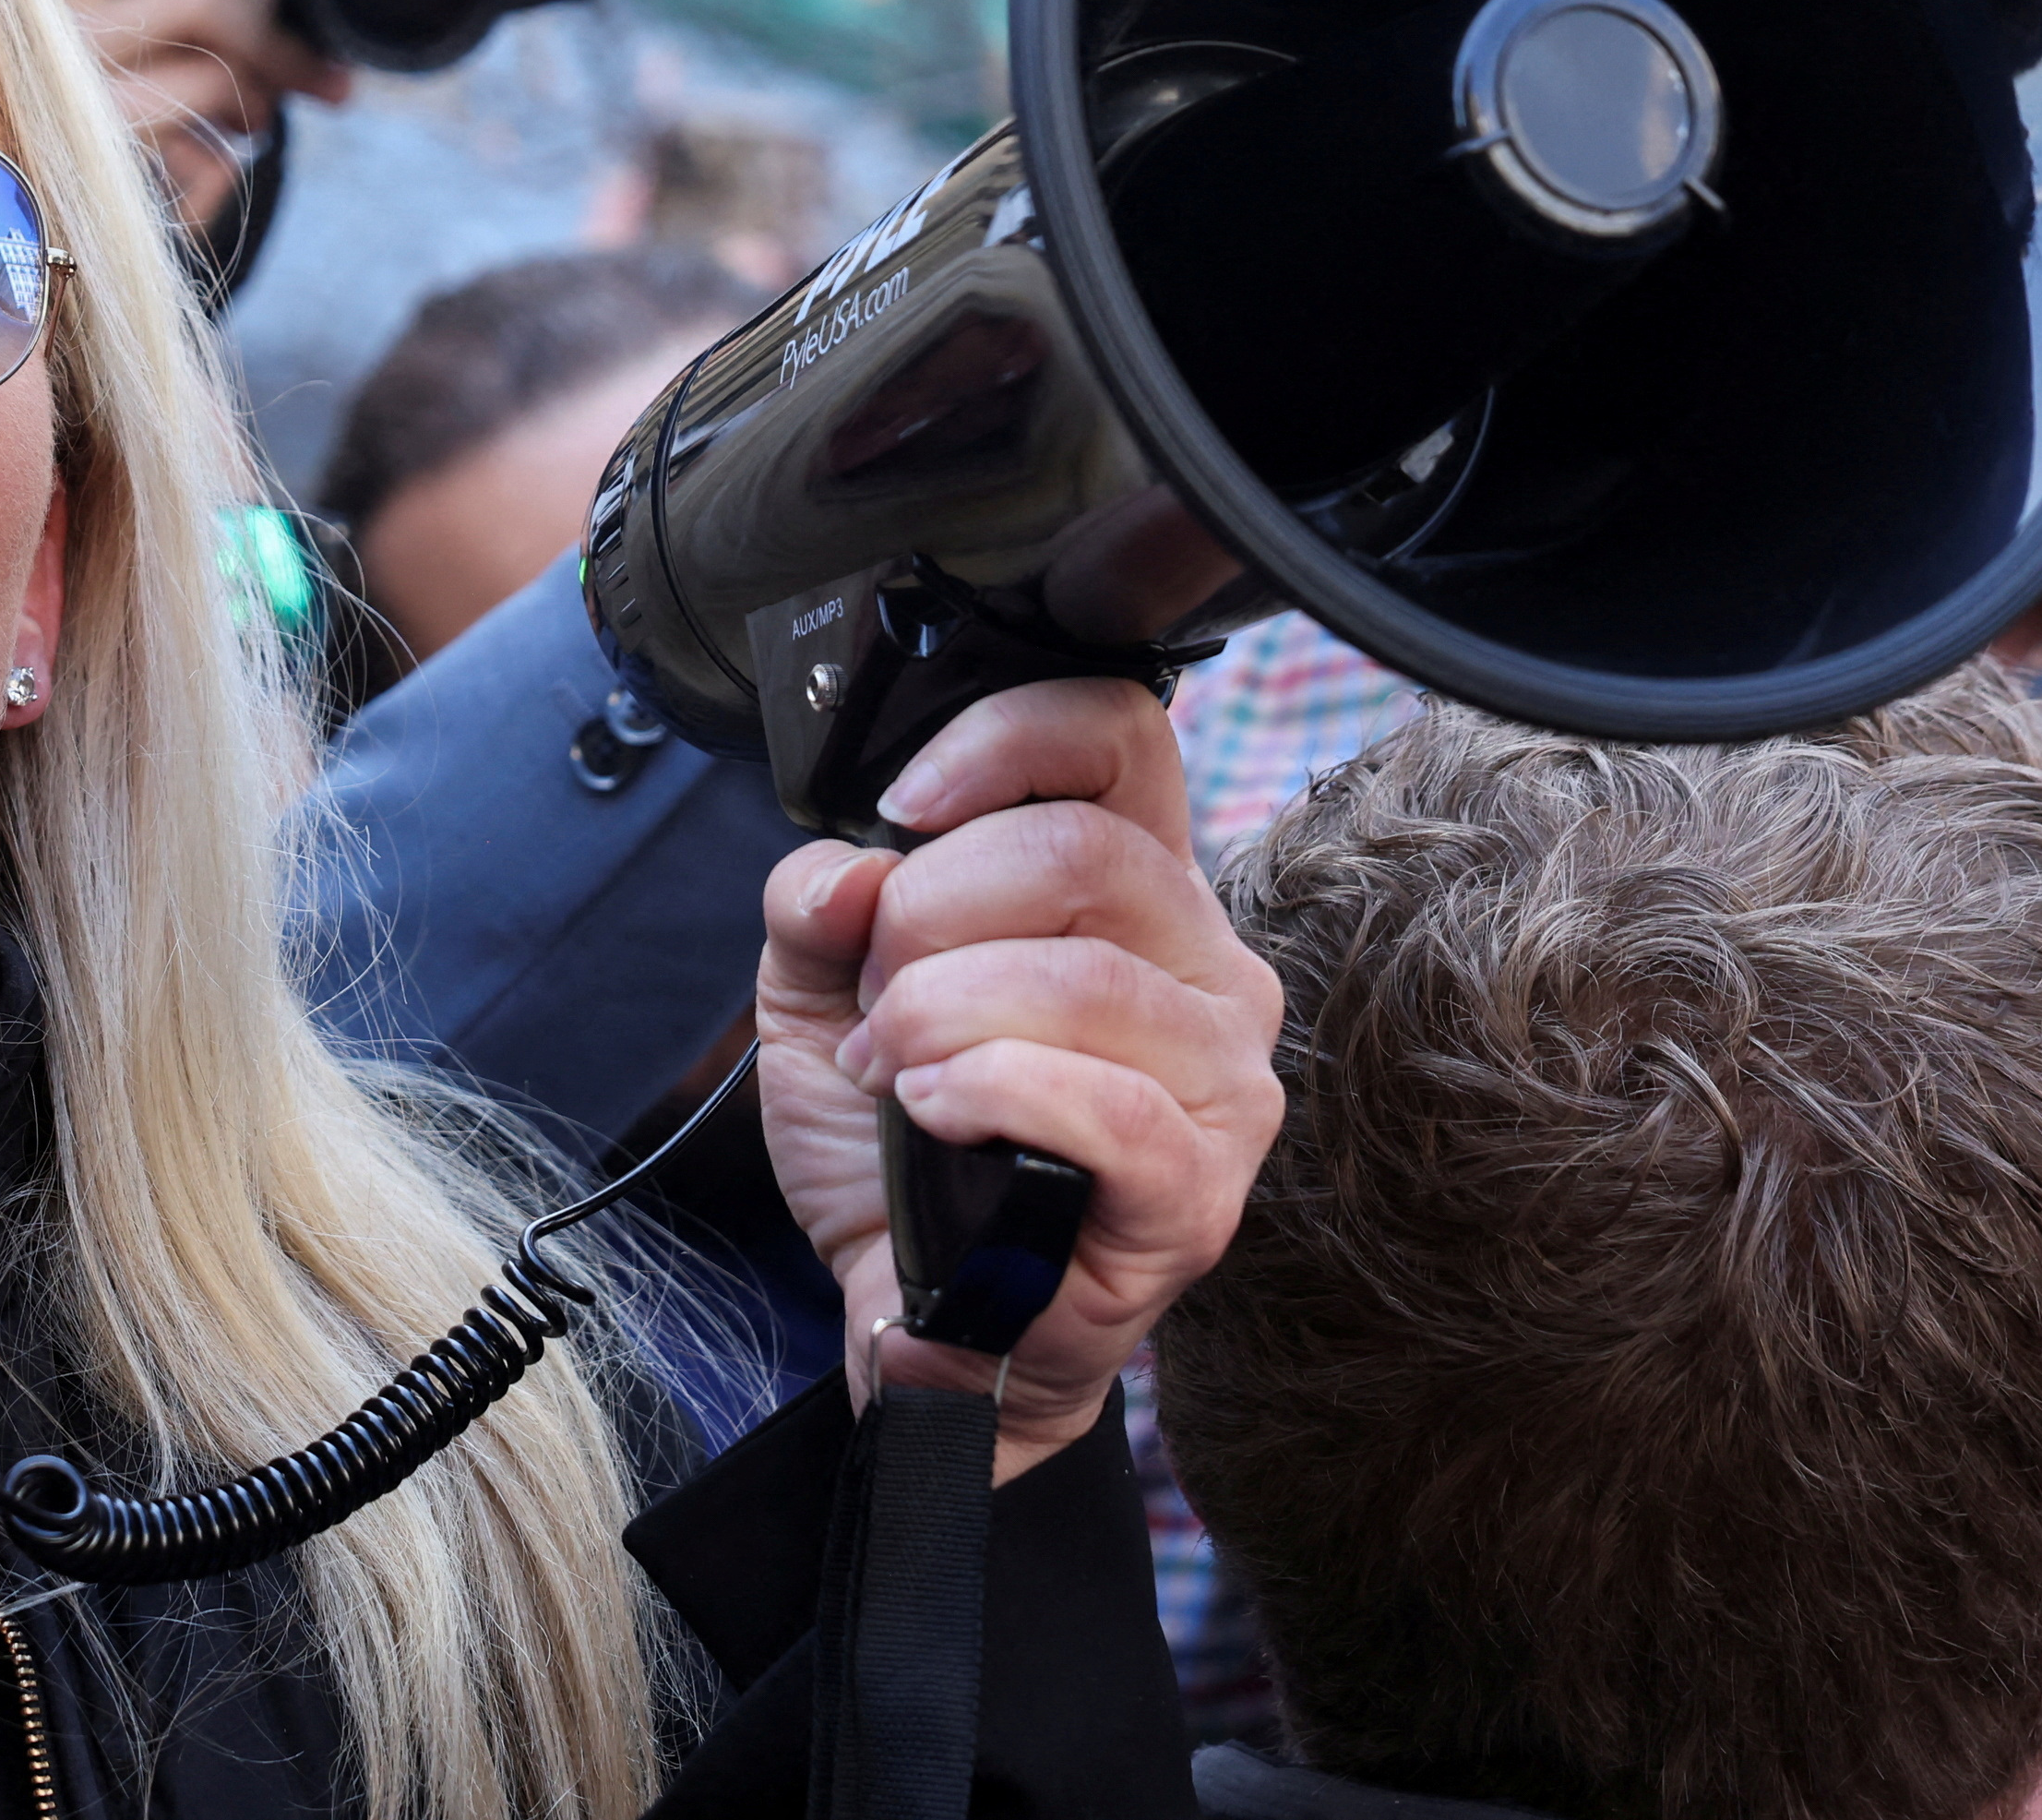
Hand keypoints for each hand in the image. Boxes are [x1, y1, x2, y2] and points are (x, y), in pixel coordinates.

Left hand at [756, 679, 1283, 1476]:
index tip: (906, 806)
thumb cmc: (900, 1136)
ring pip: (1087, 980)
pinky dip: (992, 1094)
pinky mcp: (1201, 1189)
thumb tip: (852, 868)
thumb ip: (819, 902)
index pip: (1120, 735)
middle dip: (933, 917)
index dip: (1008, 741)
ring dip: (942, 1018)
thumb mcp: (819, 991)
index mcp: (1133, 885)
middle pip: (1082, 853)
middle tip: (877, 998)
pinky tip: (930, 1114)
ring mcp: (1223, 1081)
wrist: (914, 1307)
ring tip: (892, 1072)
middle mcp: (1206, 965)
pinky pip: (1110, 1106)